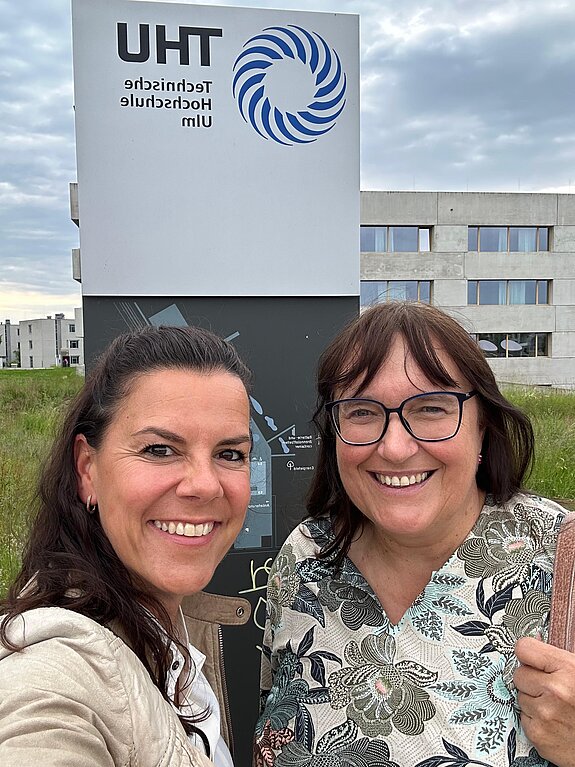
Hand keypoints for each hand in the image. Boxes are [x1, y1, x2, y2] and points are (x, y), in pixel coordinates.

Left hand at [514, 636, 574, 766]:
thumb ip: (557, 659)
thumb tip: (535, 639)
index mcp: (567, 670)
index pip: (524, 648)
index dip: (527, 653)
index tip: (530, 658)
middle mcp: (554, 691)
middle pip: (519, 674)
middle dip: (531, 681)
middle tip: (550, 689)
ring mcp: (544, 715)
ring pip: (520, 697)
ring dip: (533, 701)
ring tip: (556, 708)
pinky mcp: (538, 735)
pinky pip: (523, 719)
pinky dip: (535, 721)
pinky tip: (553, 723)